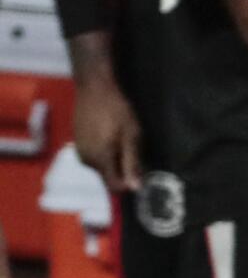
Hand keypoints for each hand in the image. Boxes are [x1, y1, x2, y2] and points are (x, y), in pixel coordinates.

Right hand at [74, 76, 141, 193]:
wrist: (94, 89)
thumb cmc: (116, 110)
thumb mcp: (131, 135)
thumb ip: (132, 163)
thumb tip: (135, 188)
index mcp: (100, 160)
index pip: (113, 187)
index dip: (128, 184)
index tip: (140, 172)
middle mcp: (86, 161)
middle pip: (108, 177)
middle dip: (122, 169)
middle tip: (132, 147)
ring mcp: (80, 152)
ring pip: (101, 167)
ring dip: (113, 159)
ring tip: (121, 138)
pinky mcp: (77, 144)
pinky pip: (94, 157)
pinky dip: (104, 152)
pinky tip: (110, 135)